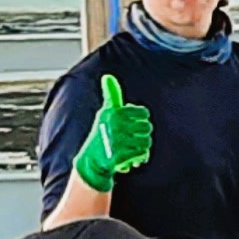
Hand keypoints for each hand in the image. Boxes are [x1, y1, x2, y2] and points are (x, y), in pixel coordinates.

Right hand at [72, 75, 153, 191]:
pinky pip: (142, 154)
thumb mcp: (105, 114)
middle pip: (147, 127)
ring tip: (133, 148)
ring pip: (146, 141)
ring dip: (142, 147)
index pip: (143, 112)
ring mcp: (117, 141)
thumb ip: (111, 96)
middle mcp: (114, 125)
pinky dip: (140, 157)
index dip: (142, 119)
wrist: (91, 162)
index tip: (135, 124)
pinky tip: (134, 159)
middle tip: (134, 138)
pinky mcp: (119, 156)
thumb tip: (108, 76)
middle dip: (142, 134)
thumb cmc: (101, 135)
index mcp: (113, 112)